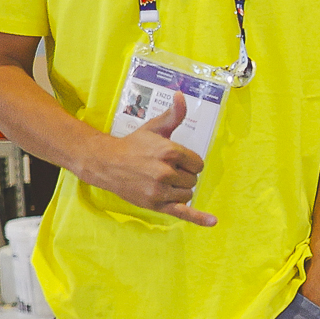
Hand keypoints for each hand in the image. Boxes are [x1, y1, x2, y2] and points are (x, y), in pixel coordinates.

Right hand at [81, 95, 214, 225]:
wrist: (107, 163)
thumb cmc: (134, 145)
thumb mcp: (155, 128)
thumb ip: (173, 115)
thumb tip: (182, 95)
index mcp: (170, 151)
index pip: (198, 164)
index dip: (188, 163)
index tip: (173, 160)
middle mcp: (166, 171)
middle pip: (193, 179)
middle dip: (182, 175)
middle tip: (162, 169)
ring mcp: (160, 189)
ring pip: (188, 193)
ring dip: (179, 189)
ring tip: (160, 181)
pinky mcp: (155, 204)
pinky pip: (183, 212)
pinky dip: (198, 218)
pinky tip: (212, 222)